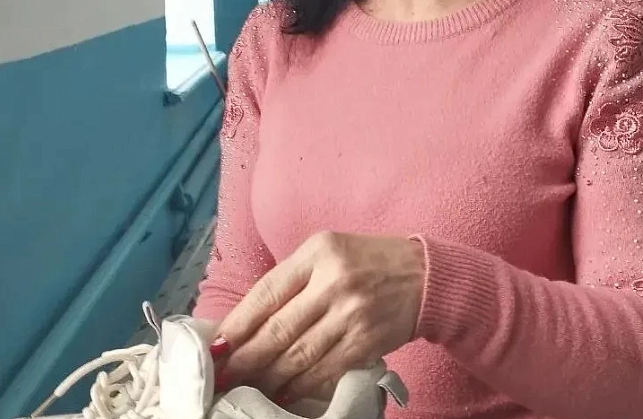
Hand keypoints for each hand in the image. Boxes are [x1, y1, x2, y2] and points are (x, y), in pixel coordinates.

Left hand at [214, 231, 425, 400]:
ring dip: (269, 377)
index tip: (217, 347)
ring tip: (247, 387)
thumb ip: (293, 279)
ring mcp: (352, 314)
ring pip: (299, 355)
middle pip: (278, 329)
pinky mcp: (368, 342)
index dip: (237, 325)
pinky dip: (301, 385)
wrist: (426, 276)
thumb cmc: (369, 262)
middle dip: (245, 359)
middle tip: (223, 376)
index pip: (266, 293)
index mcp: (318, 253)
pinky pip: (326, 370)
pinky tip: (284, 391)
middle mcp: (333, 282)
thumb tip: (248, 322)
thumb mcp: (328, 251)